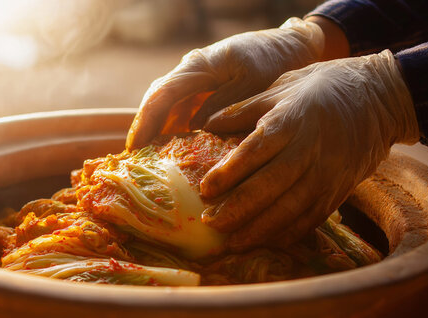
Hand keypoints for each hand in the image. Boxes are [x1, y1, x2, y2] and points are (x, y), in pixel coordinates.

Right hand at [125, 17, 323, 149]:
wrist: (292, 46)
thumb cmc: (275, 61)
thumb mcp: (252, 83)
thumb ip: (222, 105)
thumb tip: (194, 129)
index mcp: (200, 65)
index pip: (162, 95)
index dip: (146, 122)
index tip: (135, 147)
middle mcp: (191, 70)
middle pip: (157, 100)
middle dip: (144, 129)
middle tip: (134, 160)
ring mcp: (196, 80)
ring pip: (168, 107)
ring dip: (157, 132)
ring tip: (148, 161)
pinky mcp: (205, 90)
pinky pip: (182, 110)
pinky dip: (175, 130)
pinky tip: (174, 152)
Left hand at [200, 50, 418, 251]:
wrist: (381, 96)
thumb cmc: (323, 86)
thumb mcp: (281, 87)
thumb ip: (243, 109)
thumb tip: (205, 124)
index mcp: (291, 121)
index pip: (255, 151)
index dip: (229, 172)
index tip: (204, 190)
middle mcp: (309, 149)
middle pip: (270, 186)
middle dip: (238, 209)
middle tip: (210, 223)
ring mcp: (327, 173)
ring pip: (291, 208)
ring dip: (260, 229)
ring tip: (232, 242)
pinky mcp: (339, 189)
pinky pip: (312, 217)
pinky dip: (289, 233)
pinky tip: (266, 242)